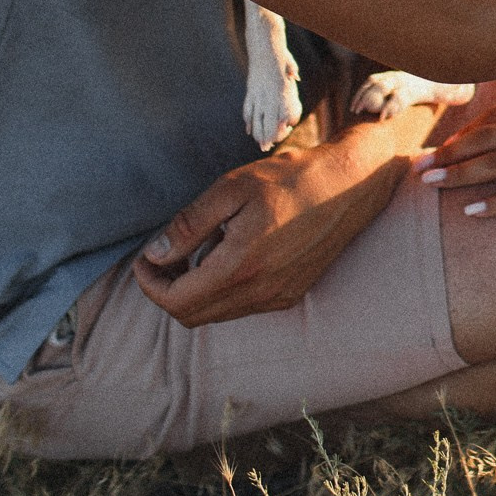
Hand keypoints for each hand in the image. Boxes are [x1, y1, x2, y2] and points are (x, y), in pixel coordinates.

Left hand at [134, 109, 426, 325]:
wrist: (351, 184)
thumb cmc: (290, 179)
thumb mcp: (230, 189)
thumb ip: (189, 226)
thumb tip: (154, 255)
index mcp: (240, 267)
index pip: (176, 301)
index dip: (149, 284)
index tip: (144, 258)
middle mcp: (260, 293)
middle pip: (192, 316)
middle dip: (167, 290)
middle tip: (162, 257)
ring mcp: (278, 297)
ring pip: (216, 314)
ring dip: (194, 291)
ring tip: (197, 250)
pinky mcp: (291, 294)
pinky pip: (241, 306)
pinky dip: (221, 290)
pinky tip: (228, 254)